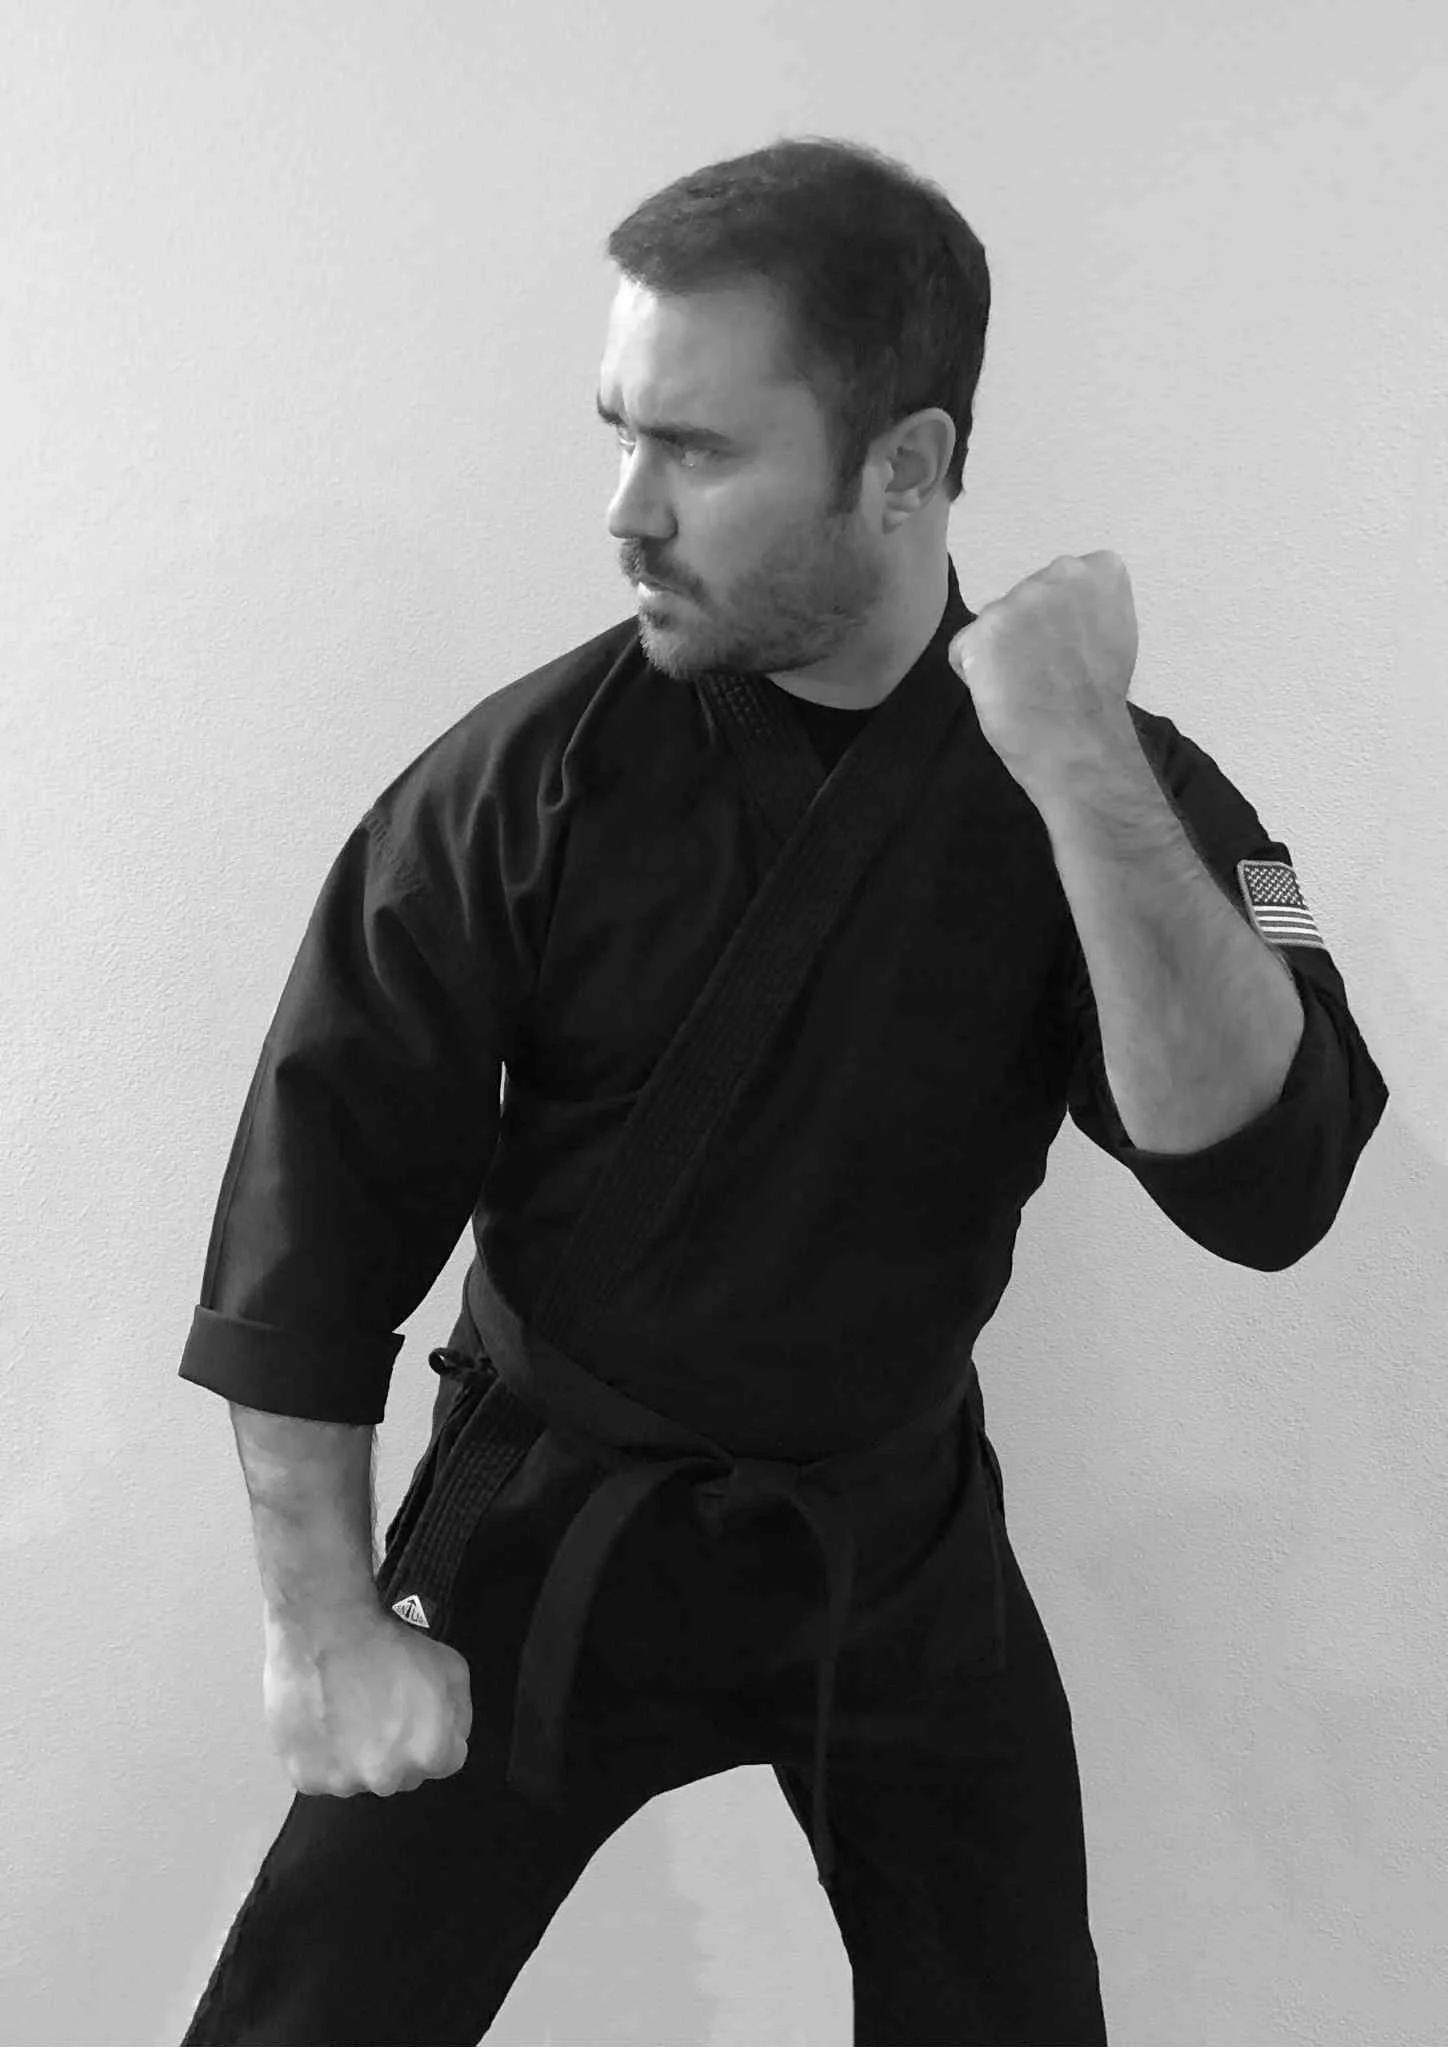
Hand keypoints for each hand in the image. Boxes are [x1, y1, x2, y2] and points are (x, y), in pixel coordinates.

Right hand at [262, 1604, 472, 1797]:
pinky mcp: (306, 1778)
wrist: (325, 1631)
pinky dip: (319, 1757)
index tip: (413, 1715)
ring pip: (356, 1778)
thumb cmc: (388, 1644)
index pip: (444, 1761)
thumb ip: (459, 1709)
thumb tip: (453, 1734)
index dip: (432, 1735)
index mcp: (429, 1753)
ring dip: (353, 1757)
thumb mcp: (451, 1665)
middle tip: (376, 1711)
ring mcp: (344, 1782)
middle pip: (399, 1773)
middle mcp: (388, 1778)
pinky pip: (319, 1776)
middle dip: (394, 1750)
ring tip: (342, 1714)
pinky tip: (319, 1723)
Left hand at [948, 552, 1139, 803]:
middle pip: (1023, 600)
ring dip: (1001, 652)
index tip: (1076, 650)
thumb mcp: (1114, 631)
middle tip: (1050, 671)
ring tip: (1028, 685)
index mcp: (1098, 570)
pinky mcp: (984, 630)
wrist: (1082, 744)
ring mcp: (1019, 600)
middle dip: (1028, 632)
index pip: (1061, 583)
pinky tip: (1005, 692)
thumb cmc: (1099, 700)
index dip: (1062, 622)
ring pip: (993, 623)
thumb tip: (1057, 609)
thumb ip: (1086, 606)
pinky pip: (964, 649)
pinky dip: (974, 673)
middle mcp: (1059, 573)